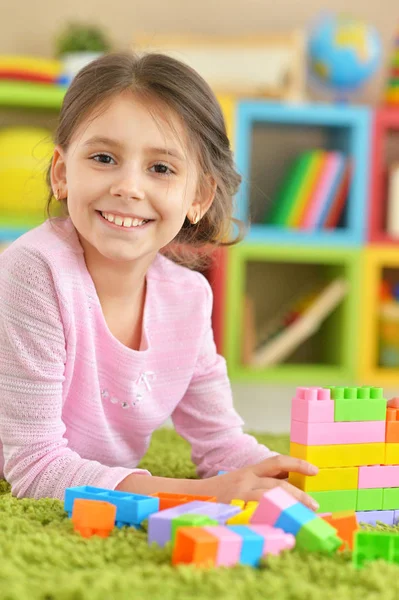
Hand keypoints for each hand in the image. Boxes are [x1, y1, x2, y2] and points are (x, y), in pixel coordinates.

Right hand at [198, 454, 318, 510]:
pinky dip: (271, 521)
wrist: (193, 496)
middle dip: (299, 494)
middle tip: (314, 504)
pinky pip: (257, 517)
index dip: (297, 464)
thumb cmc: (222, 490)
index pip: (277, 462)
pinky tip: (281, 528)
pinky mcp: (234, 512)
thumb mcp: (242, 480)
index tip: (315, 470)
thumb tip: (291, 485)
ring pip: (271, 500)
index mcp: (249, 471)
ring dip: (290, 507)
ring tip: (303, 516)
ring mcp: (240, 497)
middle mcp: (246, 481)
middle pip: (278, 485)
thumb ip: (262, 480)